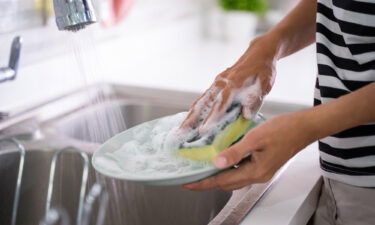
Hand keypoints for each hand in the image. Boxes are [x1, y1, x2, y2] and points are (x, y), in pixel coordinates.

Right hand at [178, 35, 277, 134]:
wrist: (259, 53)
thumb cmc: (263, 70)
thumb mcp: (264, 84)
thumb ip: (255, 100)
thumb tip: (245, 115)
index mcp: (233, 83)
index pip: (220, 103)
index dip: (211, 117)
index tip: (203, 130)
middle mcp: (221, 82)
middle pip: (202, 102)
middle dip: (191, 119)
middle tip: (180, 133)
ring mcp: (217, 83)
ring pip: (200, 101)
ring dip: (189, 116)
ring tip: (180, 130)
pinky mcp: (216, 84)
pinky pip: (203, 98)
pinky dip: (195, 110)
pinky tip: (190, 119)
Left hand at [182, 112, 313, 190]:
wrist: (303, 128)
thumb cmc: (283, 130)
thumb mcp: (255, 138)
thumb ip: (235, 152)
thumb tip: (216, 163)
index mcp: (255, 171)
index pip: (222, 181)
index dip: (204, 183)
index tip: (188, 184)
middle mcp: (258, 175)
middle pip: (227, 183)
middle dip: (208, 182)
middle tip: (191, 178)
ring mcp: (261, 171)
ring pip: (234, 178)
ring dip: (218, 176)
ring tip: (203, 170)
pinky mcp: (263, 165)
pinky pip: (241, 171)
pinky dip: (229, 169)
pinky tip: (222, 160)